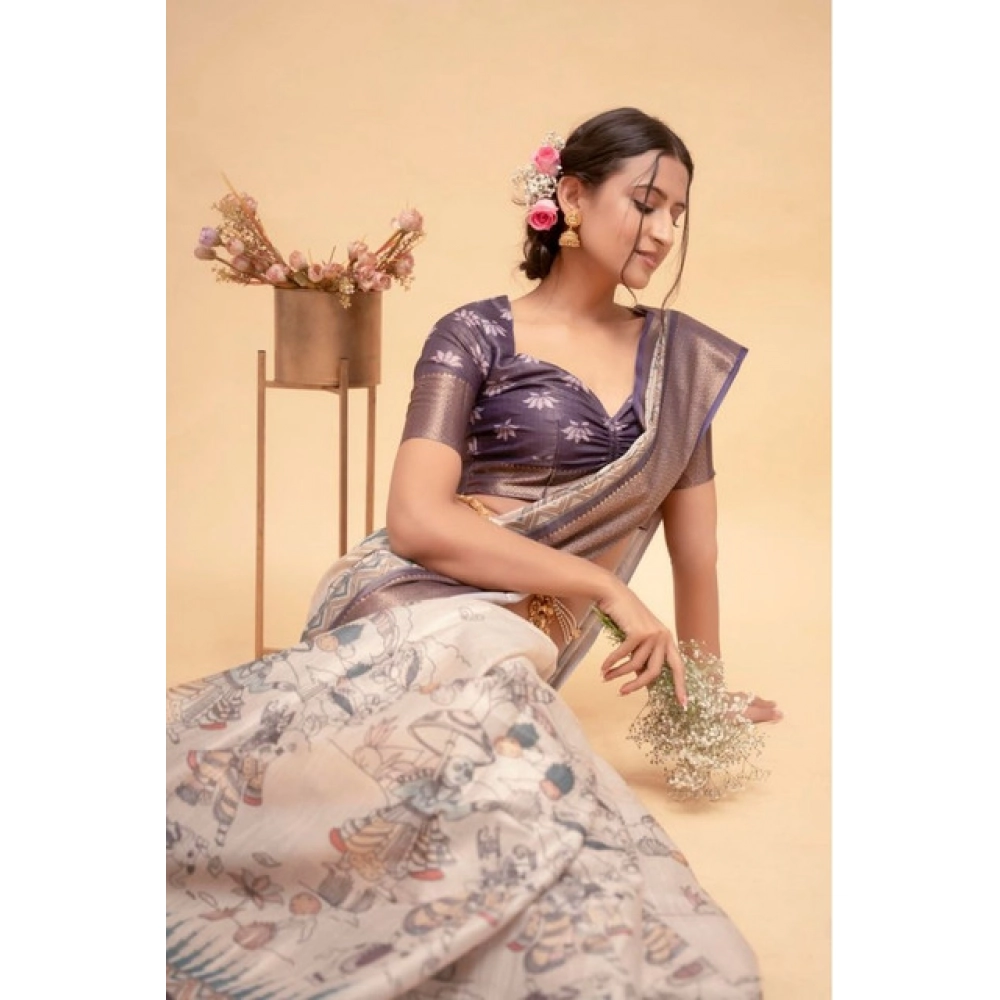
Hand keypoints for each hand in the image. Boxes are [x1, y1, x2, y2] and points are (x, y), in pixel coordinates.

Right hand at [596, 582, 685, 703]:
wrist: (614, 594)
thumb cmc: (625, 616)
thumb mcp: (639, 637)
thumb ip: (643, 655)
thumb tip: (640, 679)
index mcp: (668, 639)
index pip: (678, 666)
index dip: (680, 686)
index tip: (683, 704)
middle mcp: (664, 637)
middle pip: (654, 672)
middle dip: (637, 685)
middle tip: (623, 693)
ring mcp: (652, 634)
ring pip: (636, 665)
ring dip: (618, 674)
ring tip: (606, 677)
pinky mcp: (638, 632)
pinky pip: (623, 656)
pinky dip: (611, 663)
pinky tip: (603, 667)